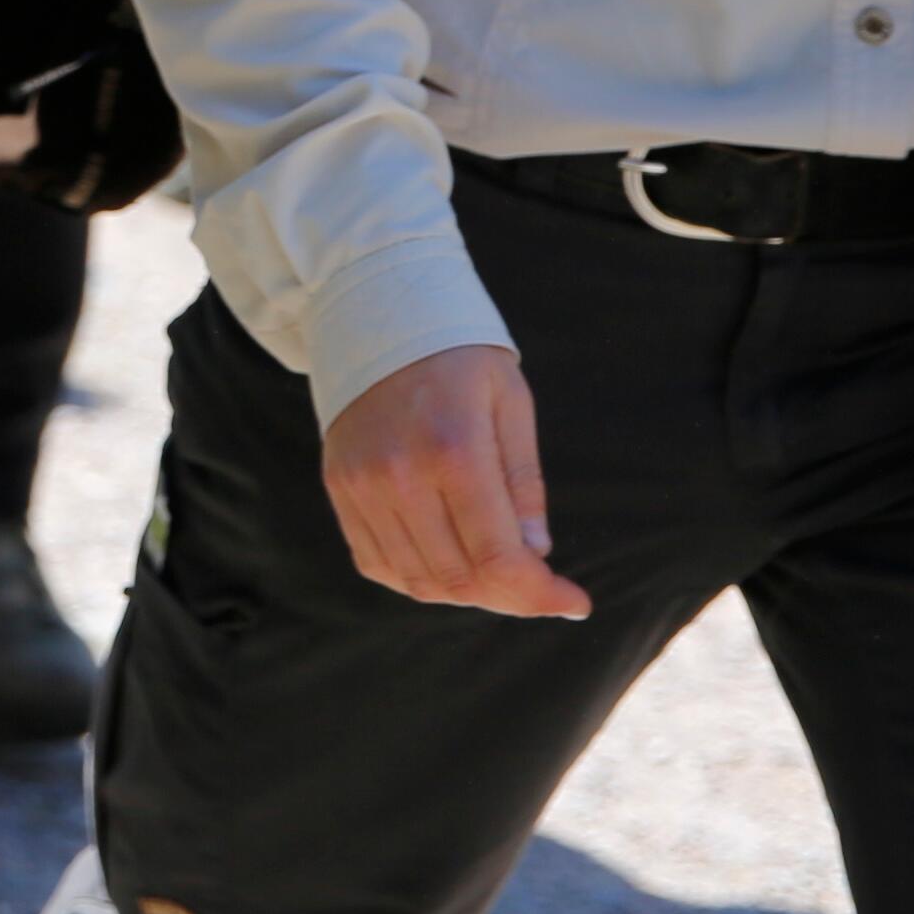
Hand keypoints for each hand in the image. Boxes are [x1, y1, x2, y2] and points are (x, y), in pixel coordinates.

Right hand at [320, 344, 591, 618]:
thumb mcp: (510, 402)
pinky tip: (447, 558)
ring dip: (467, 592)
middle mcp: (399, 474)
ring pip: (419, 581)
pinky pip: (378, 563)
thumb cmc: (457, 356)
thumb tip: (536, 554)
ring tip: (496, 572)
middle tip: (539, 587)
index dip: (541, 594)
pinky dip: (418, 579)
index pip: (499, 557)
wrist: (376, 312)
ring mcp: (361, 484)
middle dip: (511, 597)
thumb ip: (523, 482)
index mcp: (453, 448)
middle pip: (460, 579)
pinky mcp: (339, 487)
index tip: (574, 601)